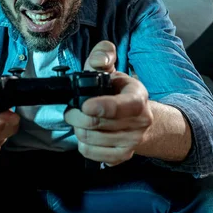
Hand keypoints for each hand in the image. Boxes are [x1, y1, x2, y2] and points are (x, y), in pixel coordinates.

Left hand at [65, 41, 152, 165]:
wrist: (139, 118)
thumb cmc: (119, 92)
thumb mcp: (112, 71)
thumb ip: (102, 56)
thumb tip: (98, 60)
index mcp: (138, 97)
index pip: (121, 106)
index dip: (100, 107)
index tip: (84, 105)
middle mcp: (140, 122)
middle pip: (96, 124)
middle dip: (75, 115)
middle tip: (72, 109)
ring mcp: (132, 141)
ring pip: (90, 139)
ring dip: (78, 129)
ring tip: (80, 120)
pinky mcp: (122, 156)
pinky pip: (91, 153)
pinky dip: (82, 143)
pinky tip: (87, 134)